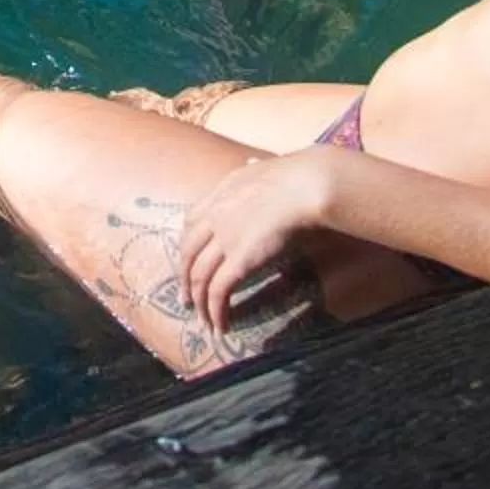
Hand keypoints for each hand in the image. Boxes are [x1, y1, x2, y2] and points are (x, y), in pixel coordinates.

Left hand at [178, 149, 342, 338]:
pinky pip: (219, 292)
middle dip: (185, 280)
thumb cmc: (294, 176)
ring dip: (200, 304)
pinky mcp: (238, 260)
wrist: (304, 185)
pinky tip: (222, 325)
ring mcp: (224, 239)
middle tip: (186, 301)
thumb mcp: (264, 167)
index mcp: (219, 194)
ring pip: (200, 278)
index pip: (190, 223)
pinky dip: (216, 311)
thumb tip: (253, 163)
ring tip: (205, 323)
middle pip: (188, 254)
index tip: (187, 263)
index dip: (186, 247)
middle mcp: (214, 217)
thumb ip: (254, 170)